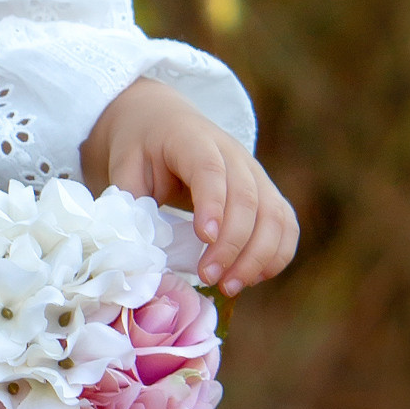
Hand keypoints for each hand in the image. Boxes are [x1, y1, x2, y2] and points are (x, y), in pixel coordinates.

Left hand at [79, 78, 298, 294]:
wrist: (163, 121)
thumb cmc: (142, 148)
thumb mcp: (124, 167)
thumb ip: (131, 203)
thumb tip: (141, 252)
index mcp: (191, 139)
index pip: (210, 170)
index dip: (212, 204)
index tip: (204, 238)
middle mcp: (232, 154)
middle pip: (247, 198)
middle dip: (232, 244)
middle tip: (209, 277)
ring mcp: (255, 173)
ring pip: (273, 214)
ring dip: (257, 256)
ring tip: (230, 286)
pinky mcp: (266, 192)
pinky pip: (285, 224)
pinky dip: (277, 254)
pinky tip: (254, 277)